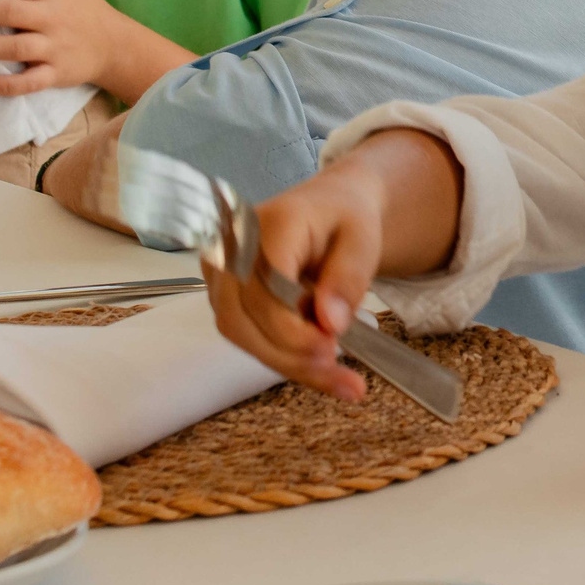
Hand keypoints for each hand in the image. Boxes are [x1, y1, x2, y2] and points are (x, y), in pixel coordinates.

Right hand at [200, 164, 384, 404]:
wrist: (330, 209)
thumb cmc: (345, 219)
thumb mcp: (363, 240)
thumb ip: (348, 277)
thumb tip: (329, 323)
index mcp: (270, 222)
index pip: (263, 284)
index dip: (291, 326)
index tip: (330, 346)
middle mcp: (232, 245)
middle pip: (241, 315)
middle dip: (288, 353)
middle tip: (336, 370)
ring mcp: (221, 270)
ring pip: (238, 332)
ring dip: (285, 362)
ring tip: (334, 374)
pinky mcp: (224, 294)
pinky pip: (245, 334)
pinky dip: (281, 357)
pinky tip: (316, 367)